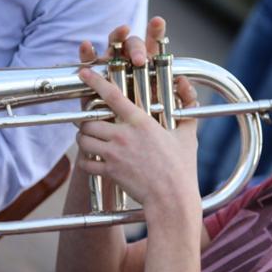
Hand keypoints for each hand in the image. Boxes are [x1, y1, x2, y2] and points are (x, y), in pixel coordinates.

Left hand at [75, 18, 201, 228]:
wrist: (172, 199)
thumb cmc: (182, 168)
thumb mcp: (188, 135)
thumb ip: (187, 107)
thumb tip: (186, 85)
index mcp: (141, 122)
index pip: (112, 95)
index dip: (95, 81)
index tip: (84, 73)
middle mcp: (123, 135)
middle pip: (89, 121)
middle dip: (86, 121)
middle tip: (90, 123)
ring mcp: (114, 154)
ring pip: (83, 140)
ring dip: (84, 139)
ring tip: (90, 140)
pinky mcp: (109, 172)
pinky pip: (86, 163)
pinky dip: (86, 161)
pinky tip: (92, 161)